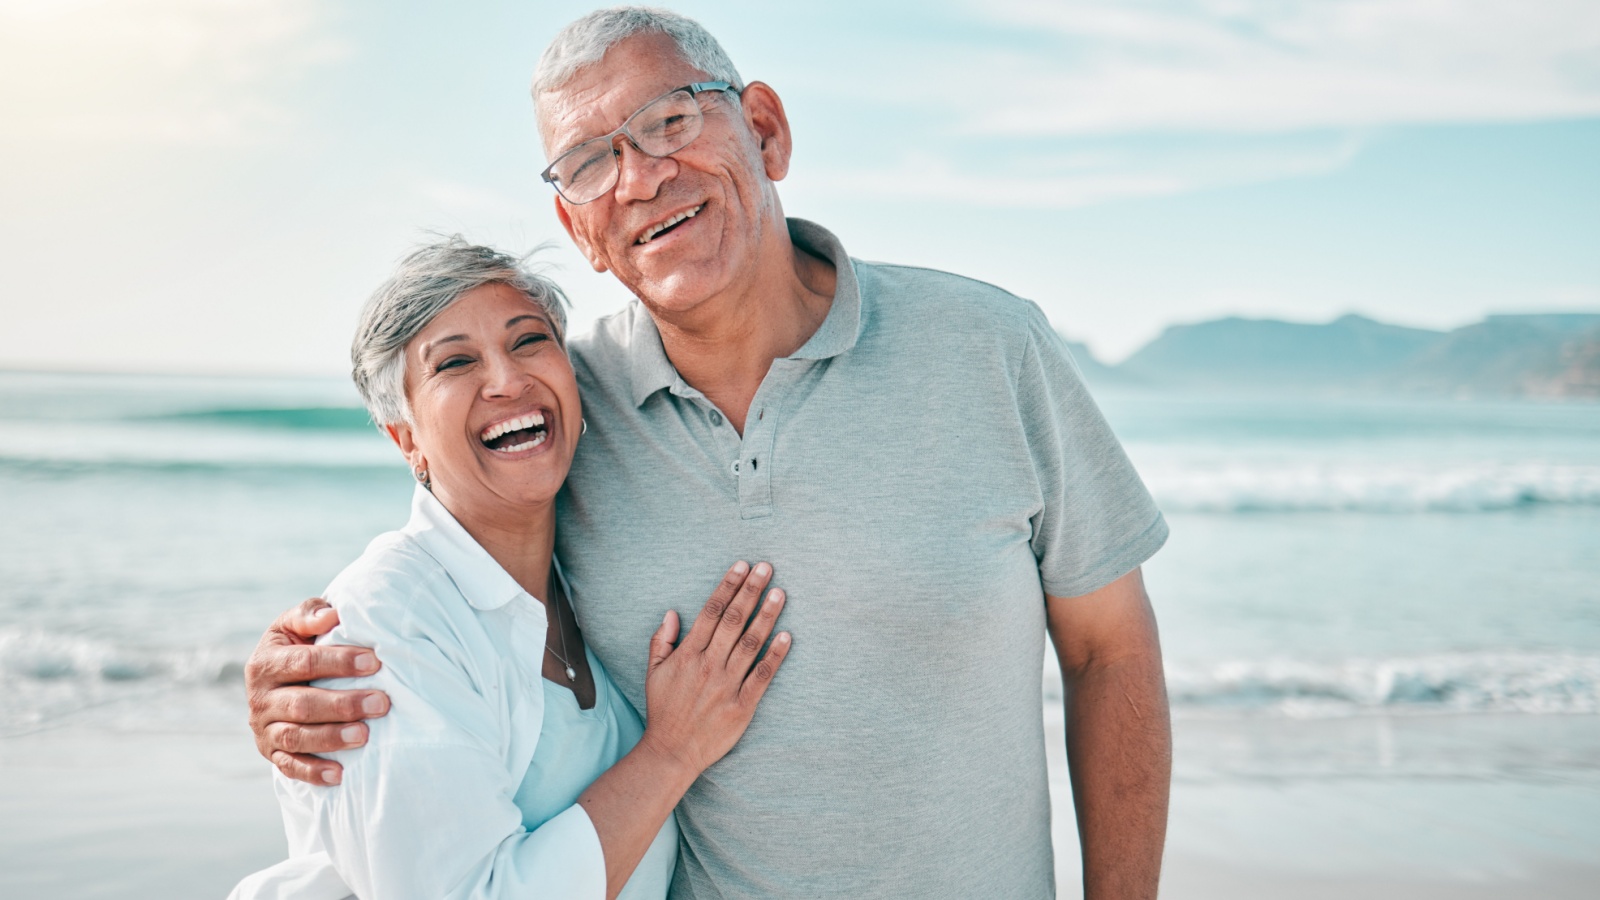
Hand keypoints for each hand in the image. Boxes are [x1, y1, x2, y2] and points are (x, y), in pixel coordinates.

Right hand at [244, 597, 391, 784]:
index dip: (339, 662)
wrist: (277, 678)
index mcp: (266, 662)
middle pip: (302, 704)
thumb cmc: (298, 644)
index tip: (375, 663)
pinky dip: (313, 772)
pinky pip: (289, 767)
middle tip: (382, 703)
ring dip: (331, 738)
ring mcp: (263, 728)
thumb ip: (310, 614)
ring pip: (296, 737)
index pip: (303, 662)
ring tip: (365, 735)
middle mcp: (259, 697)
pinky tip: (340, 775)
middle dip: (343, 704)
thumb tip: (332, 616)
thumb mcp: (295, 623)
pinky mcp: (270, 753)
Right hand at [637, 561, 791, 776]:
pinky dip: (776, 655)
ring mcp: (727, 685)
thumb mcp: (653, 673)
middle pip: (733, 621)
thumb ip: (661, 641)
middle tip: (766, 568)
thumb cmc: (664, 710)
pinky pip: (763, 675)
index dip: (728, 586)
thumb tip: (672, 613)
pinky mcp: (743, 706)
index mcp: (687, 655)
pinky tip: (787, 636)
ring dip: (766, 616)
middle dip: (751, 591)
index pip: (711, 612)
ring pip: (751, 643)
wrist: (672, 752)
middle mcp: (708, 666)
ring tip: (780, 593)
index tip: (742, 566)